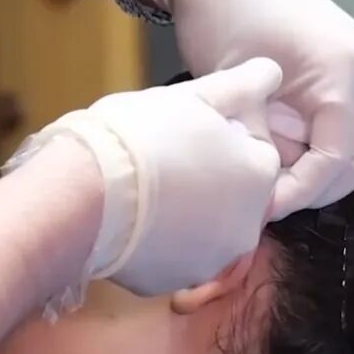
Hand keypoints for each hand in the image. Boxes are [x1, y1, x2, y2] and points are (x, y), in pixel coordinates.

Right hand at [8, 58, 282, 297]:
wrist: (81, 196)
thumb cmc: (139, 137)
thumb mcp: (193, 95)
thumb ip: (241, 85)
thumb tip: (272, 71)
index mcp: (259, 175)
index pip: (255, 150)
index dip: (222, 137)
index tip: (187, 132)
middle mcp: (247, 225)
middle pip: (234, 194)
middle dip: (208, 178)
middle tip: (164, 158)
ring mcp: (211, 260)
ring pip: (205, 228)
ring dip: (185, 212)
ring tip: (144, 189)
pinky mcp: (174, 282)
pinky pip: (173, 256)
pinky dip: (159, 241)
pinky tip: (132, 220)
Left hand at [141, 0, 353, 219]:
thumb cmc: (223, 13)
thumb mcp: (236, 88)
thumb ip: (258, 141)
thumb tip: (268, 192)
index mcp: (341, 70)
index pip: (337, 156)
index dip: (303, 190)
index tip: (266, 208)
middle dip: (320, 188)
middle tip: (274, 203)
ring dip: (319, 171)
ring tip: (274, 181)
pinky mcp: (345, 73)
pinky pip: (342, 126)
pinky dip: (315, 148)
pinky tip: (280, 156)